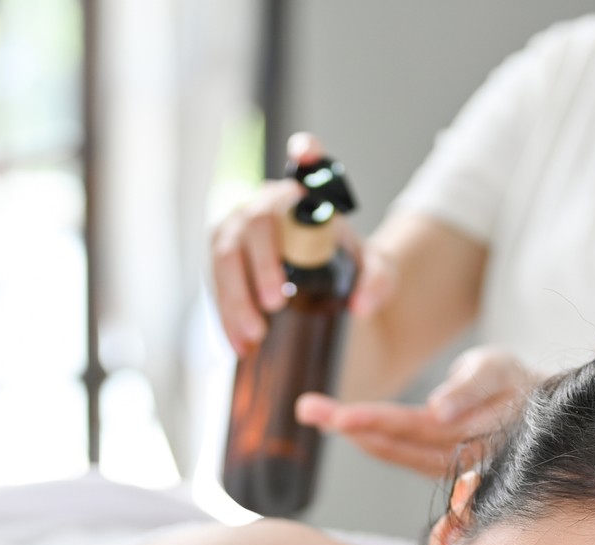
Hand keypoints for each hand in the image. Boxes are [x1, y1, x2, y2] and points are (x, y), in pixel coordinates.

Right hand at [209, 132, 397, 356]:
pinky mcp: (222, 258)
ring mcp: (239, 228)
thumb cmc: (346, 265)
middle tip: (276, 305)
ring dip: (235, 297)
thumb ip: (378, 281)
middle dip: (262, 264)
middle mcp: (268, 204)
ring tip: (254, 336)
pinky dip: (225, 314)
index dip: (308, 155)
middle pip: (257, 224)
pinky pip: (215, 282)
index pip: (310, 165)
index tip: (307, 152)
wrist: (322, 283)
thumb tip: (361, 304)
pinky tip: (238, 342)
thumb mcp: (374, 273)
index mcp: (309, 195)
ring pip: (225, 255)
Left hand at [296, 345, 538, 476]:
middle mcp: (464, 457)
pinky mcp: (448, 472)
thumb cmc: (515, 380)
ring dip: (356, 436)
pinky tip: (348, 430)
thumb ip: (470, 387)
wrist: (547, 411)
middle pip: (399, 443)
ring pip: (398, 454)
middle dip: (352, 425)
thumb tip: (439, 410)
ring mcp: (455, 469)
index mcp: (477, 427)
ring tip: (316, 413)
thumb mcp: (497, 368)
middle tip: (308, 408)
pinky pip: (405, 459)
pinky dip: (375, 445)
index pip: (417, 426)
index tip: (338, 415)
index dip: (376, 421)